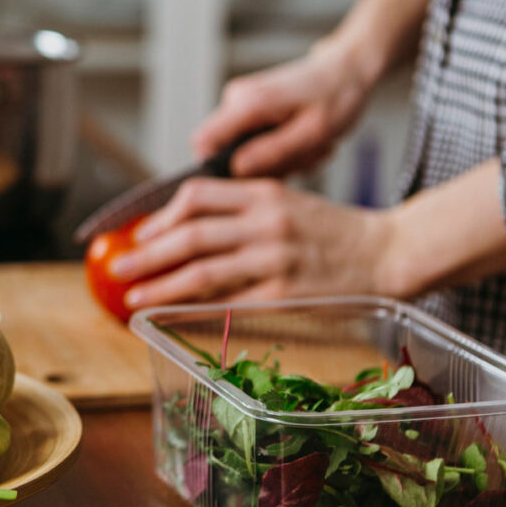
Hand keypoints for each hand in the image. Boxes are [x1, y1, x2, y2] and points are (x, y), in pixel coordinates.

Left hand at [108, 177, 392, 308]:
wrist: (387, 252)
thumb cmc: (332, 232)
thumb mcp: (287, 203)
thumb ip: (242, 210)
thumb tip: (185, 228)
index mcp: (263, 193)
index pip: (196, 196)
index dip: (160, 216)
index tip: (138, 233)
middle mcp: (266, 222)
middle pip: (189, 234)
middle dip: (146, 252)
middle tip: (118, 266)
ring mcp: (275, 259)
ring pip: (202, 270)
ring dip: (159, 284)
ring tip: (132, 295)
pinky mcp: (284, 294)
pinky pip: (228, 301)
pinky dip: (194, 308)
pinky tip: (173, 313)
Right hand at [192, 42, 374, 176]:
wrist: (347, 69)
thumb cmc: (336, 95)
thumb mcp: (313, 132)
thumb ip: (273, 152)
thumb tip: (236, 169)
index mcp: (248, 103)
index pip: (203, 142)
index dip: (218, 168)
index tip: (256, 176)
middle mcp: (236, 100)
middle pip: (225, 153)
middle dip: (262, 165)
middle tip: (301, 156)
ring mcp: (241, 104)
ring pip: (241, 152)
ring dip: (277, 158)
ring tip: (307, 146)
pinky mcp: (248, 110)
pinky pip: (252, 143)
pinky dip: (279, 150)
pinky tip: (301, 140)